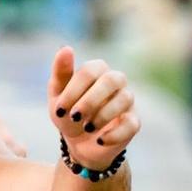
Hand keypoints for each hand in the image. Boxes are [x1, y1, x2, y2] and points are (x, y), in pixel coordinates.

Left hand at [48, 47, 139, 169]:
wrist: (78, 143)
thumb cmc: (68, 113)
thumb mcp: (58, 96)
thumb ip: (61, 73)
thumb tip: (66, 48)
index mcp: (97, 70)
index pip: (90, 70)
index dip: (74, 89)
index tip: (59, 109)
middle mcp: (115, 81)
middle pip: (112, 80)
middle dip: (91, 100)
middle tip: (74, 116)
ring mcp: (127, 101)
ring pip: (125, 98)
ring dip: (103, 115)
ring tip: (86, 128)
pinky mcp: (133, 122)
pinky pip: (132, 123)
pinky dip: (115, 133)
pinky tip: (99, 140)